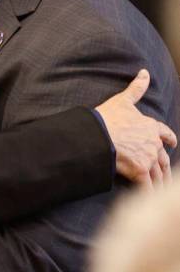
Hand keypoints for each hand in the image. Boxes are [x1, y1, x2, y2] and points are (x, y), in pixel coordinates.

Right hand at [96, 69, 176, 187]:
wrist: (98, 135)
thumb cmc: (108, 118)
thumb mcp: (123, 100)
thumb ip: (136, 88)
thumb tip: (144, 72)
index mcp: (150, 127)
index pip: (164, 133)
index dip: (169, 139)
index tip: (172, 144)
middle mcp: (153, 143)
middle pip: (164, 159)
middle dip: (165, 168)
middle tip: (166, 175)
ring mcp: (148, 158)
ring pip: (159, 174)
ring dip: (159, 183)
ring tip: (159, 192)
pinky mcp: (141, 172)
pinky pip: (148, 187)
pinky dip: (149, 194)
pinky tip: (149, 199)